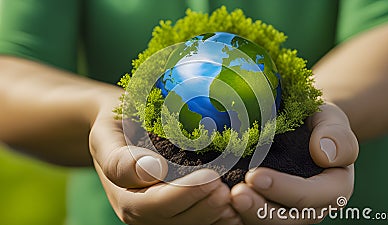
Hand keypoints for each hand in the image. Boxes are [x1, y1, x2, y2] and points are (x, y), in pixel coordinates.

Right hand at [88, 90, 241, 224]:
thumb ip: (121, 159)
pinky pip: (197, 220)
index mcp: (125, 196)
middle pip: (176, 221)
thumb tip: (153, 170)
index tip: (211, 177)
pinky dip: (218, 216)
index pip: (155, 205)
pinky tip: (235, 203)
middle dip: (205, 208)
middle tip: (228, 188)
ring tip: (237, 197)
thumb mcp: (106, 136)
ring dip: (215, 216)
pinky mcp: (175, 210)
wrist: (120, 127)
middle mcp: (141, 212)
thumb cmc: (116, 126)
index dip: (184, 194)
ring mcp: (159, 214)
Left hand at [231, 103, 358, 223]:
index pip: (310, 196)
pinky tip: (220, 200)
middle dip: (260, 210)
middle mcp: (313, 207)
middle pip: (288, 219)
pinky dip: (239, 213)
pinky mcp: (271, 206)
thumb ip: (335, 134)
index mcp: (334, 188)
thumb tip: (324, 154)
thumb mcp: (332, 119)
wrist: (304, 128)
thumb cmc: (318, 123)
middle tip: (235, 194)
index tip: (255, 176)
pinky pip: (256, 217)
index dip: (283, 189)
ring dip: (248, 215)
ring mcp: (290, 210)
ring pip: (270, 223)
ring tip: (225, 199)